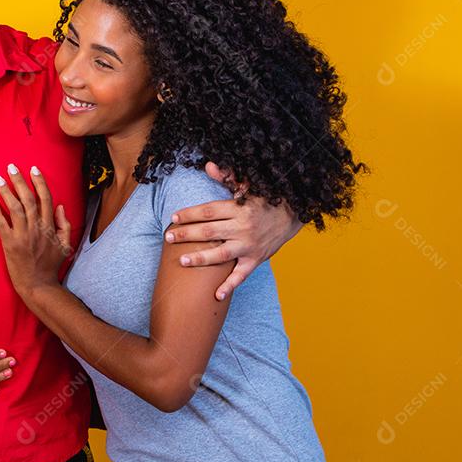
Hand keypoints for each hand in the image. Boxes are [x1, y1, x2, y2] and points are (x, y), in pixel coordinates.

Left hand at [0, 163, 72, 298]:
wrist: (38, 285)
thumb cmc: (51, 266)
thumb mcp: (66, 245)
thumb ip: (64, 225)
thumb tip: (60, 206)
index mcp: (50, 227)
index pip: (45, 199)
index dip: (39, 182)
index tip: (33, 169)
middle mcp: (37, 228)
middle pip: (29, 199)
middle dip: (20, 181)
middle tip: (11, 167)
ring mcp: (23, 236)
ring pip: (15, 208)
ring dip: (6, 192)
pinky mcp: (10, 244)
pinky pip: (2, 224)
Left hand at [164, 162, 303, 299]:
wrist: (293, 215)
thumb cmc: (264, 199)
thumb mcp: (247, 186)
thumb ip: (226, 177)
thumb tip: (208, 166)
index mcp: (238, 208)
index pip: (208, 211)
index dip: (189, 214)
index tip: (174, 217)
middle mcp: (243, 228)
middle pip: (209, 232)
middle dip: (187, 234)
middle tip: (168, 237)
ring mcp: (249, 246)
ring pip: (221, 254)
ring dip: (200, 259)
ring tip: (181, 261)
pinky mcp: (256, 259)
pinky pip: (241, 275)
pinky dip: (229, 286)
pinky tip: (216, 295)